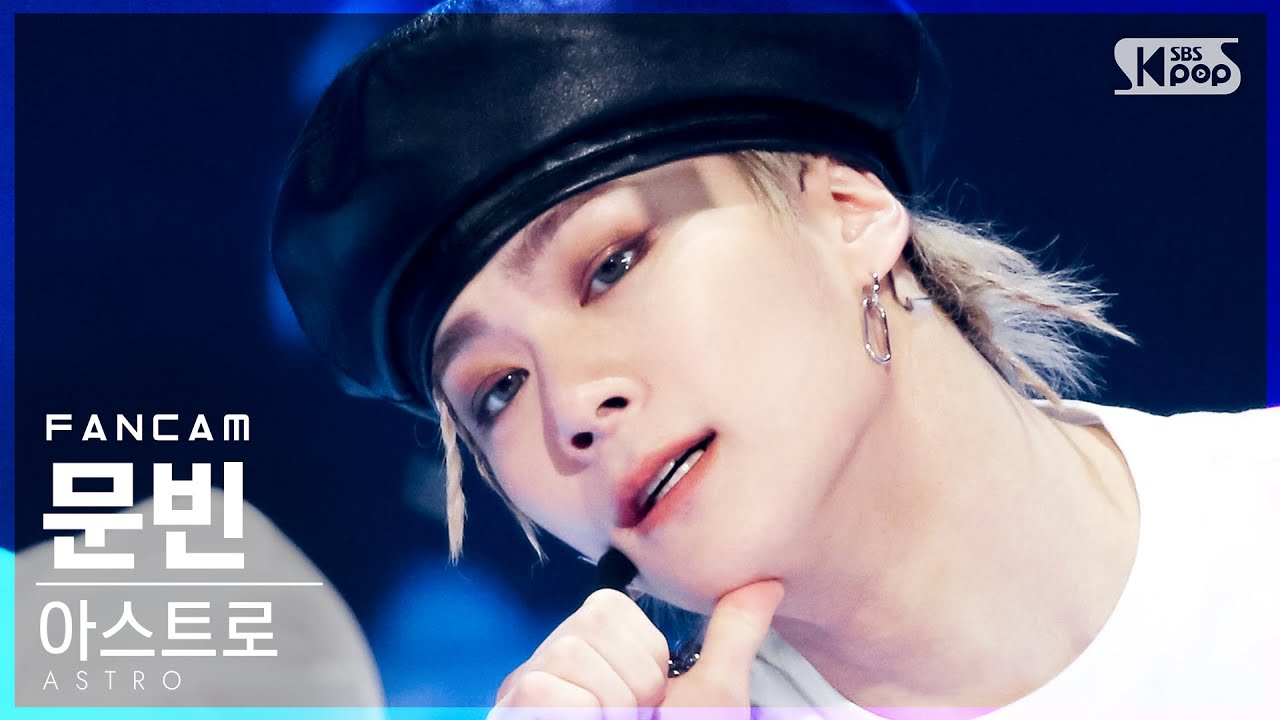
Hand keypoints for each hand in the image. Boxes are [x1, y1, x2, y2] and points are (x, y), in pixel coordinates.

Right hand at [490, 580, 784, 719]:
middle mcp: (554, 662)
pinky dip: (580, 718)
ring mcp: (529, 688)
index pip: (609, 609)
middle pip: (591, 623)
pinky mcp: (518, 709)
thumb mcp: (716, 696)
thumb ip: (734, 634)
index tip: (651, 702)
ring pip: (570, 653)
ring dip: (609, 707)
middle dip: (631, 683)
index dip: (647, 660)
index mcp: (596, 650)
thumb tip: (768, 580)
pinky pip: (545, 688)